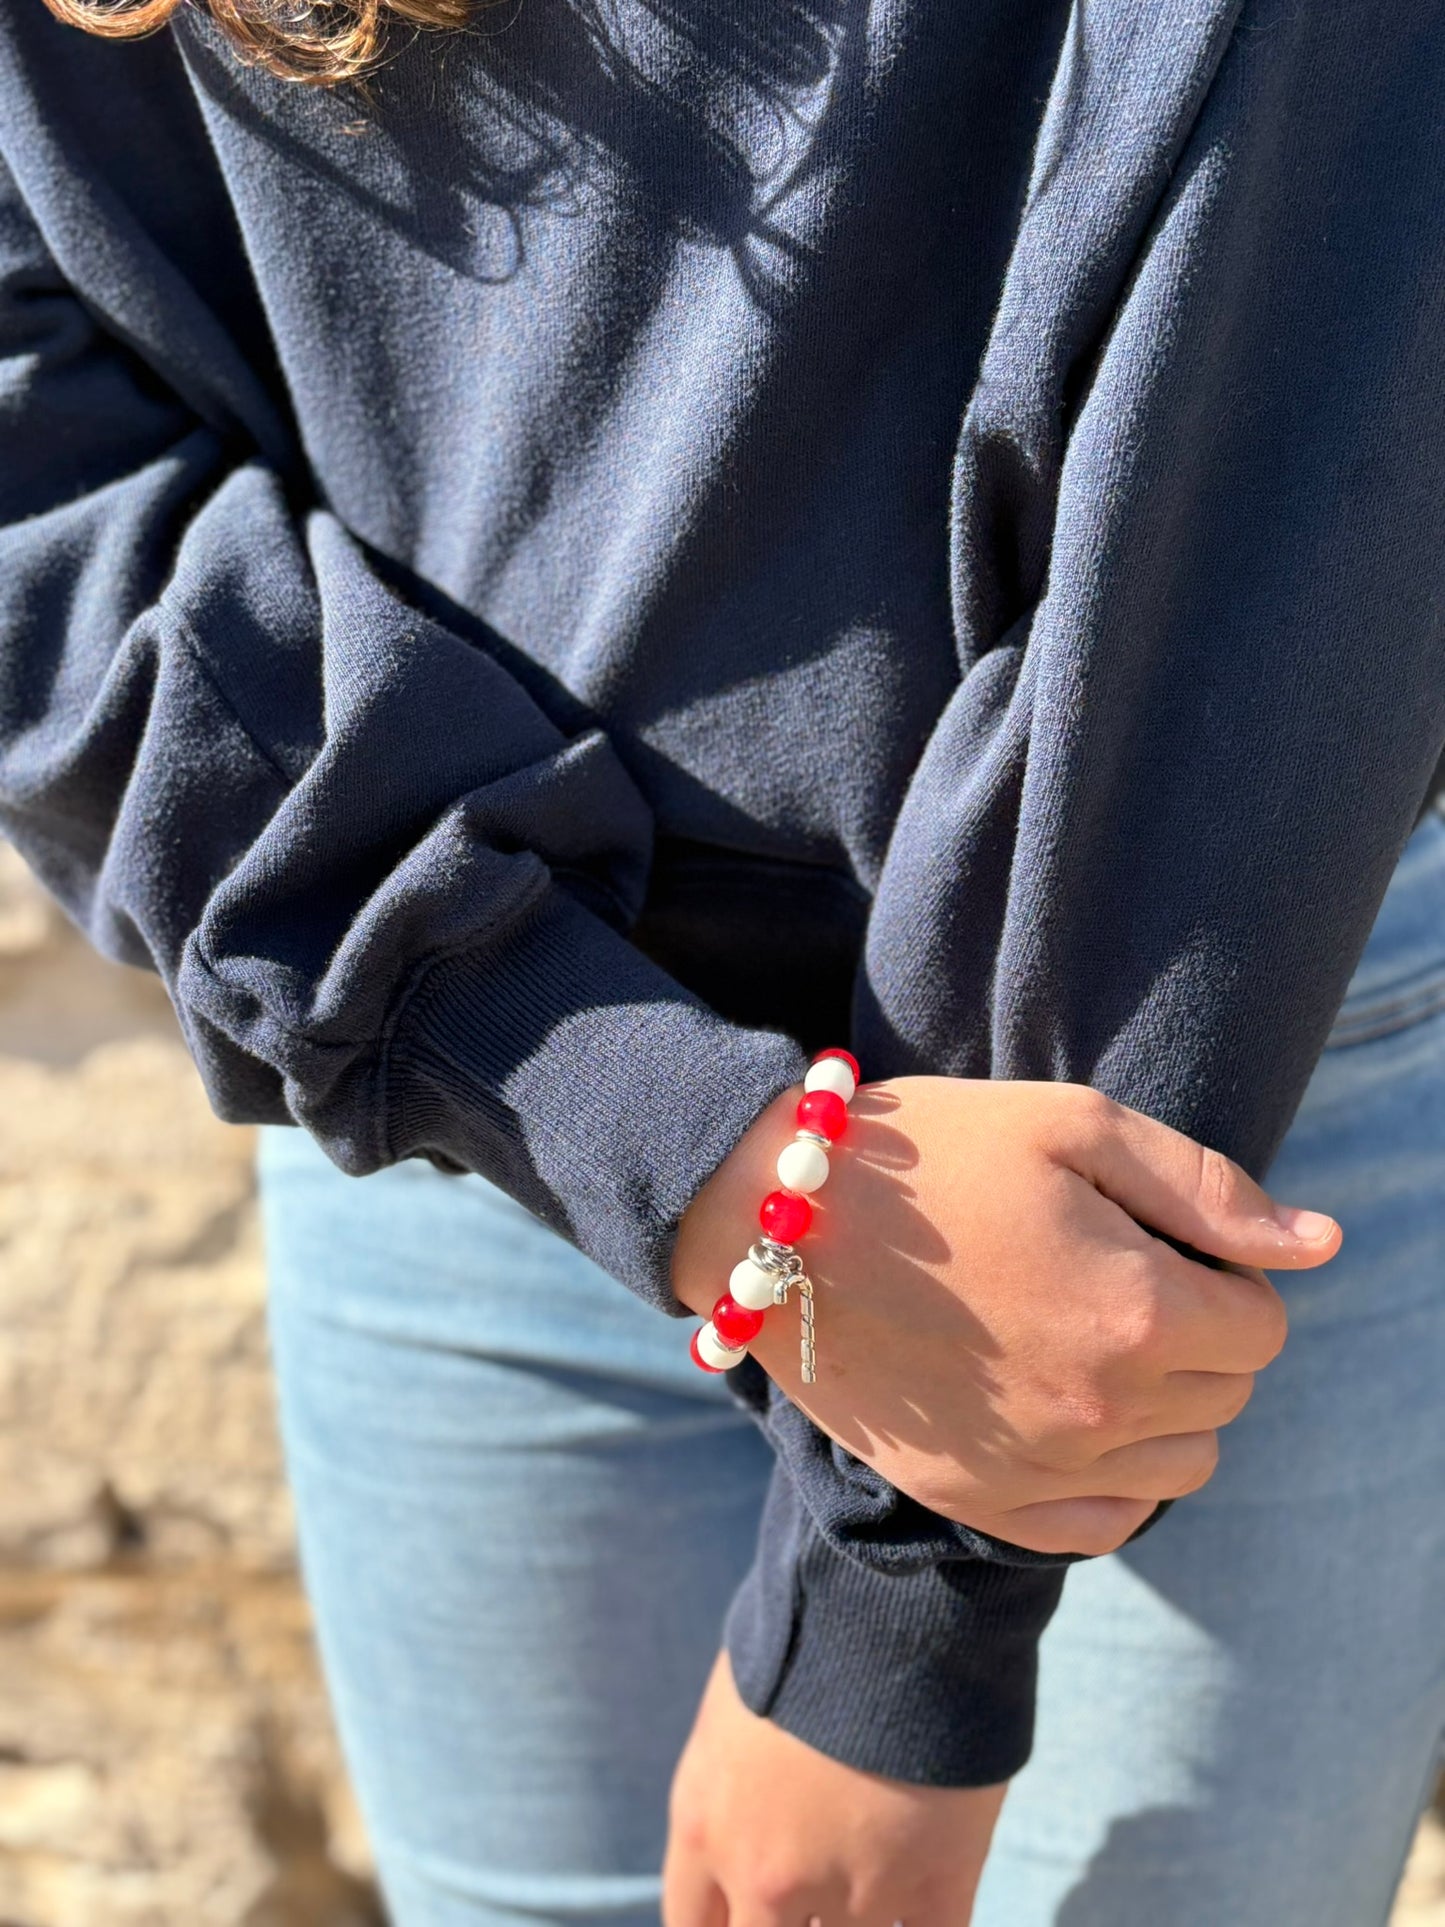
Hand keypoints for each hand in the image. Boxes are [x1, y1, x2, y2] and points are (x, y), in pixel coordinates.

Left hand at [664, 1650, 1004, 1926]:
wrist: (891, 1598)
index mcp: (705, 1825)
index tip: (753, 1916)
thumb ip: (733, 1777)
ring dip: (864, 1916)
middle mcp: (766, 1876)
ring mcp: (853, 1891)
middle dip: (795, 1924)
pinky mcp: (934, 1883)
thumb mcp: (737, 1698)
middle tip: (824, 1882)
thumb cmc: (809, 1621)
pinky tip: (932, 1886)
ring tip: (881, 1853)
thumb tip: (755, 1802)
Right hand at [674, 1076, 1340, 1552]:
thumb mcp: (1074, 1125)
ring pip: (1180, 1466)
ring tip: (1086, 1336)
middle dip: (1199, 1334)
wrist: (775, 1220)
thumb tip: (1320, 1245)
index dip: (1224, 1274)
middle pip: (1226, 1396)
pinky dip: (1111, 1480)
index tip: (1157, 1240)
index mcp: (1138, 1312)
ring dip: (1164, 1406)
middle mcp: (1101, 1412)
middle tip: (1114, 1273)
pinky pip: (1103, 1526)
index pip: (1262, 1326)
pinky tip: (1065, 1412)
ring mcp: (1037, 1468)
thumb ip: (1208, 1188)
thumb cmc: (930, 1154)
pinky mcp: (978, 1500)